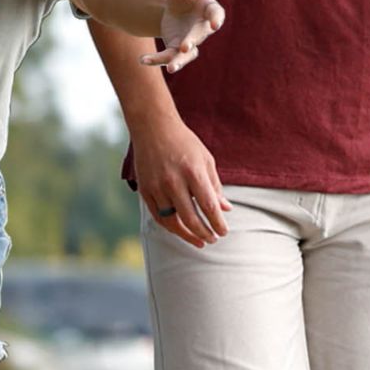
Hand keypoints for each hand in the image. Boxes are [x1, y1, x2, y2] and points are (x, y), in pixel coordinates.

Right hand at [134, 117, 230, 247]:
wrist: (153, 127)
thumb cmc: (184, 143)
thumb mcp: (205, 160)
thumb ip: (215, 186)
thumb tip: (225, 209)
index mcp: (193, 172)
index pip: (208, 206)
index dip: (217, 223)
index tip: (223, 232)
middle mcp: (173, 181)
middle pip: (191, 218)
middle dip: (204, 233)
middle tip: (213, 239)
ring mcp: (157, 187)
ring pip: (172, 221)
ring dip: (187, 235)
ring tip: (199, 241)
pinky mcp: (144, 190)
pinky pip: (158, 216)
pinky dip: (170, 227)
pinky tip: (181, 231)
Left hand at [141, 0, 224, 72]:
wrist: (175, 8)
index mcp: (209, 9)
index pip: (216, 14)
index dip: (216, 19)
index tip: (215, 24)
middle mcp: (202, 29)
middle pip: (198, 37)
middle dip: (192, 42)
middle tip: (185, 48)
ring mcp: (190, 42)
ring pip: (186, 55)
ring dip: (178, 62)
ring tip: (170, 69)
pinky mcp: (176, 49)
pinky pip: (167, 57)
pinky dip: (156, 60)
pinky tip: (142, 59)